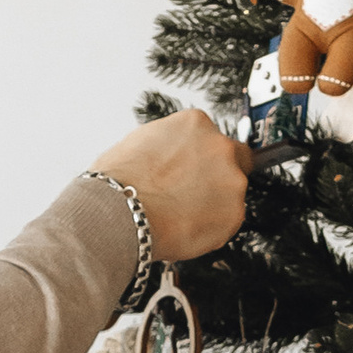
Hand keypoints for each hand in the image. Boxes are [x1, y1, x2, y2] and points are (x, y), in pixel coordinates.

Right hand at [92, 108, 247, 261]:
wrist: (119, 212)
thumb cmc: (120, 181)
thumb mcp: (141, 141)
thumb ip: (171, 145)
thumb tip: (172, 156)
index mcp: (196, 124)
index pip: (213, 138)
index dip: (204, 158)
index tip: (195, 171)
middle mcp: (220, 147)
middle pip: (233, 162)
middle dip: (216, 178)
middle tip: (191, 195)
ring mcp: (231, 181)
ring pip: (231, 195)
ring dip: (215, 204)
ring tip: (182, 215)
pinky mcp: (234, 214)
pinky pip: (227, 223)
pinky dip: (212, 229)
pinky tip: (186, 228)